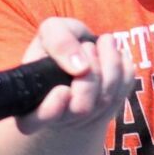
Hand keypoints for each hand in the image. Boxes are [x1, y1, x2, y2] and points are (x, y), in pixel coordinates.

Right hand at [17, 18, 134, 133]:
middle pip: (80, 108)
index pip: (31, 123)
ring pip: (105, 99)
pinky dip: (124, 67)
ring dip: (109, 63)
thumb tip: (81, 68)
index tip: (63, 90)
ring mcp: (83, 120)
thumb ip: (59, 42)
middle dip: (90, 71)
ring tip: (104, 42)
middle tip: (87, 46)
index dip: (51, 109)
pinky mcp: (109, 110)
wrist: (79, 52)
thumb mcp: (52, 31)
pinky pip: (124, 91)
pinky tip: (116, 55)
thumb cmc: (61, 41)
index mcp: (29, 102)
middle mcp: (55, 119)